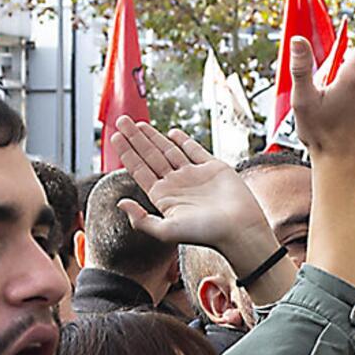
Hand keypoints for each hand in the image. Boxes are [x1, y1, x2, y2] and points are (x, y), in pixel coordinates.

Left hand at [113, 121, 281, 273]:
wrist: (239, 228)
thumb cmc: (205, 234)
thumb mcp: (166, 231)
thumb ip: (141, 220)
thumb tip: (120, 203)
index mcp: (164, 197)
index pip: (140, 170)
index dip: (127, 153)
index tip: (115, 137)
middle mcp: (177, 184)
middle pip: (150, 156)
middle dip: (135, 139)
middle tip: (121, 121)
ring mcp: (194, 175)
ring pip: (169, 150)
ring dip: (153, 136)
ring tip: (139, 123)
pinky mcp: (213, 167)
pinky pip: (194, 150)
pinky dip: (183, 140)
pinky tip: (170, 132)